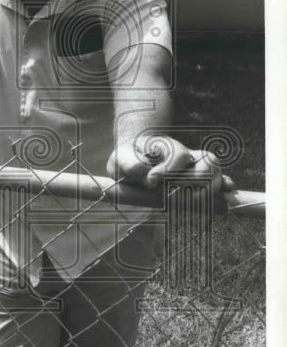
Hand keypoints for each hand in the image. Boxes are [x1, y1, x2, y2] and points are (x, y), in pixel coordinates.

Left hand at [107, 135, 234, 192]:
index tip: (151, 181)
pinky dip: (224, 187)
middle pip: (206, 163)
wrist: (132, 161)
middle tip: (170, 192)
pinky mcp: (201, 180)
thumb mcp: (121, 160)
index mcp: (166, 146)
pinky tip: (225, 194)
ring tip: (188, 199)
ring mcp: (195, 166)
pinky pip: (220, 180)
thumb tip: (152, 181)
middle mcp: (186, 155)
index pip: (178, 155)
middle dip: (189, 181)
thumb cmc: (127, 160)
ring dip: (205, 190)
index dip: (167, 170)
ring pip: (215, 172)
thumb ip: (133, 166)